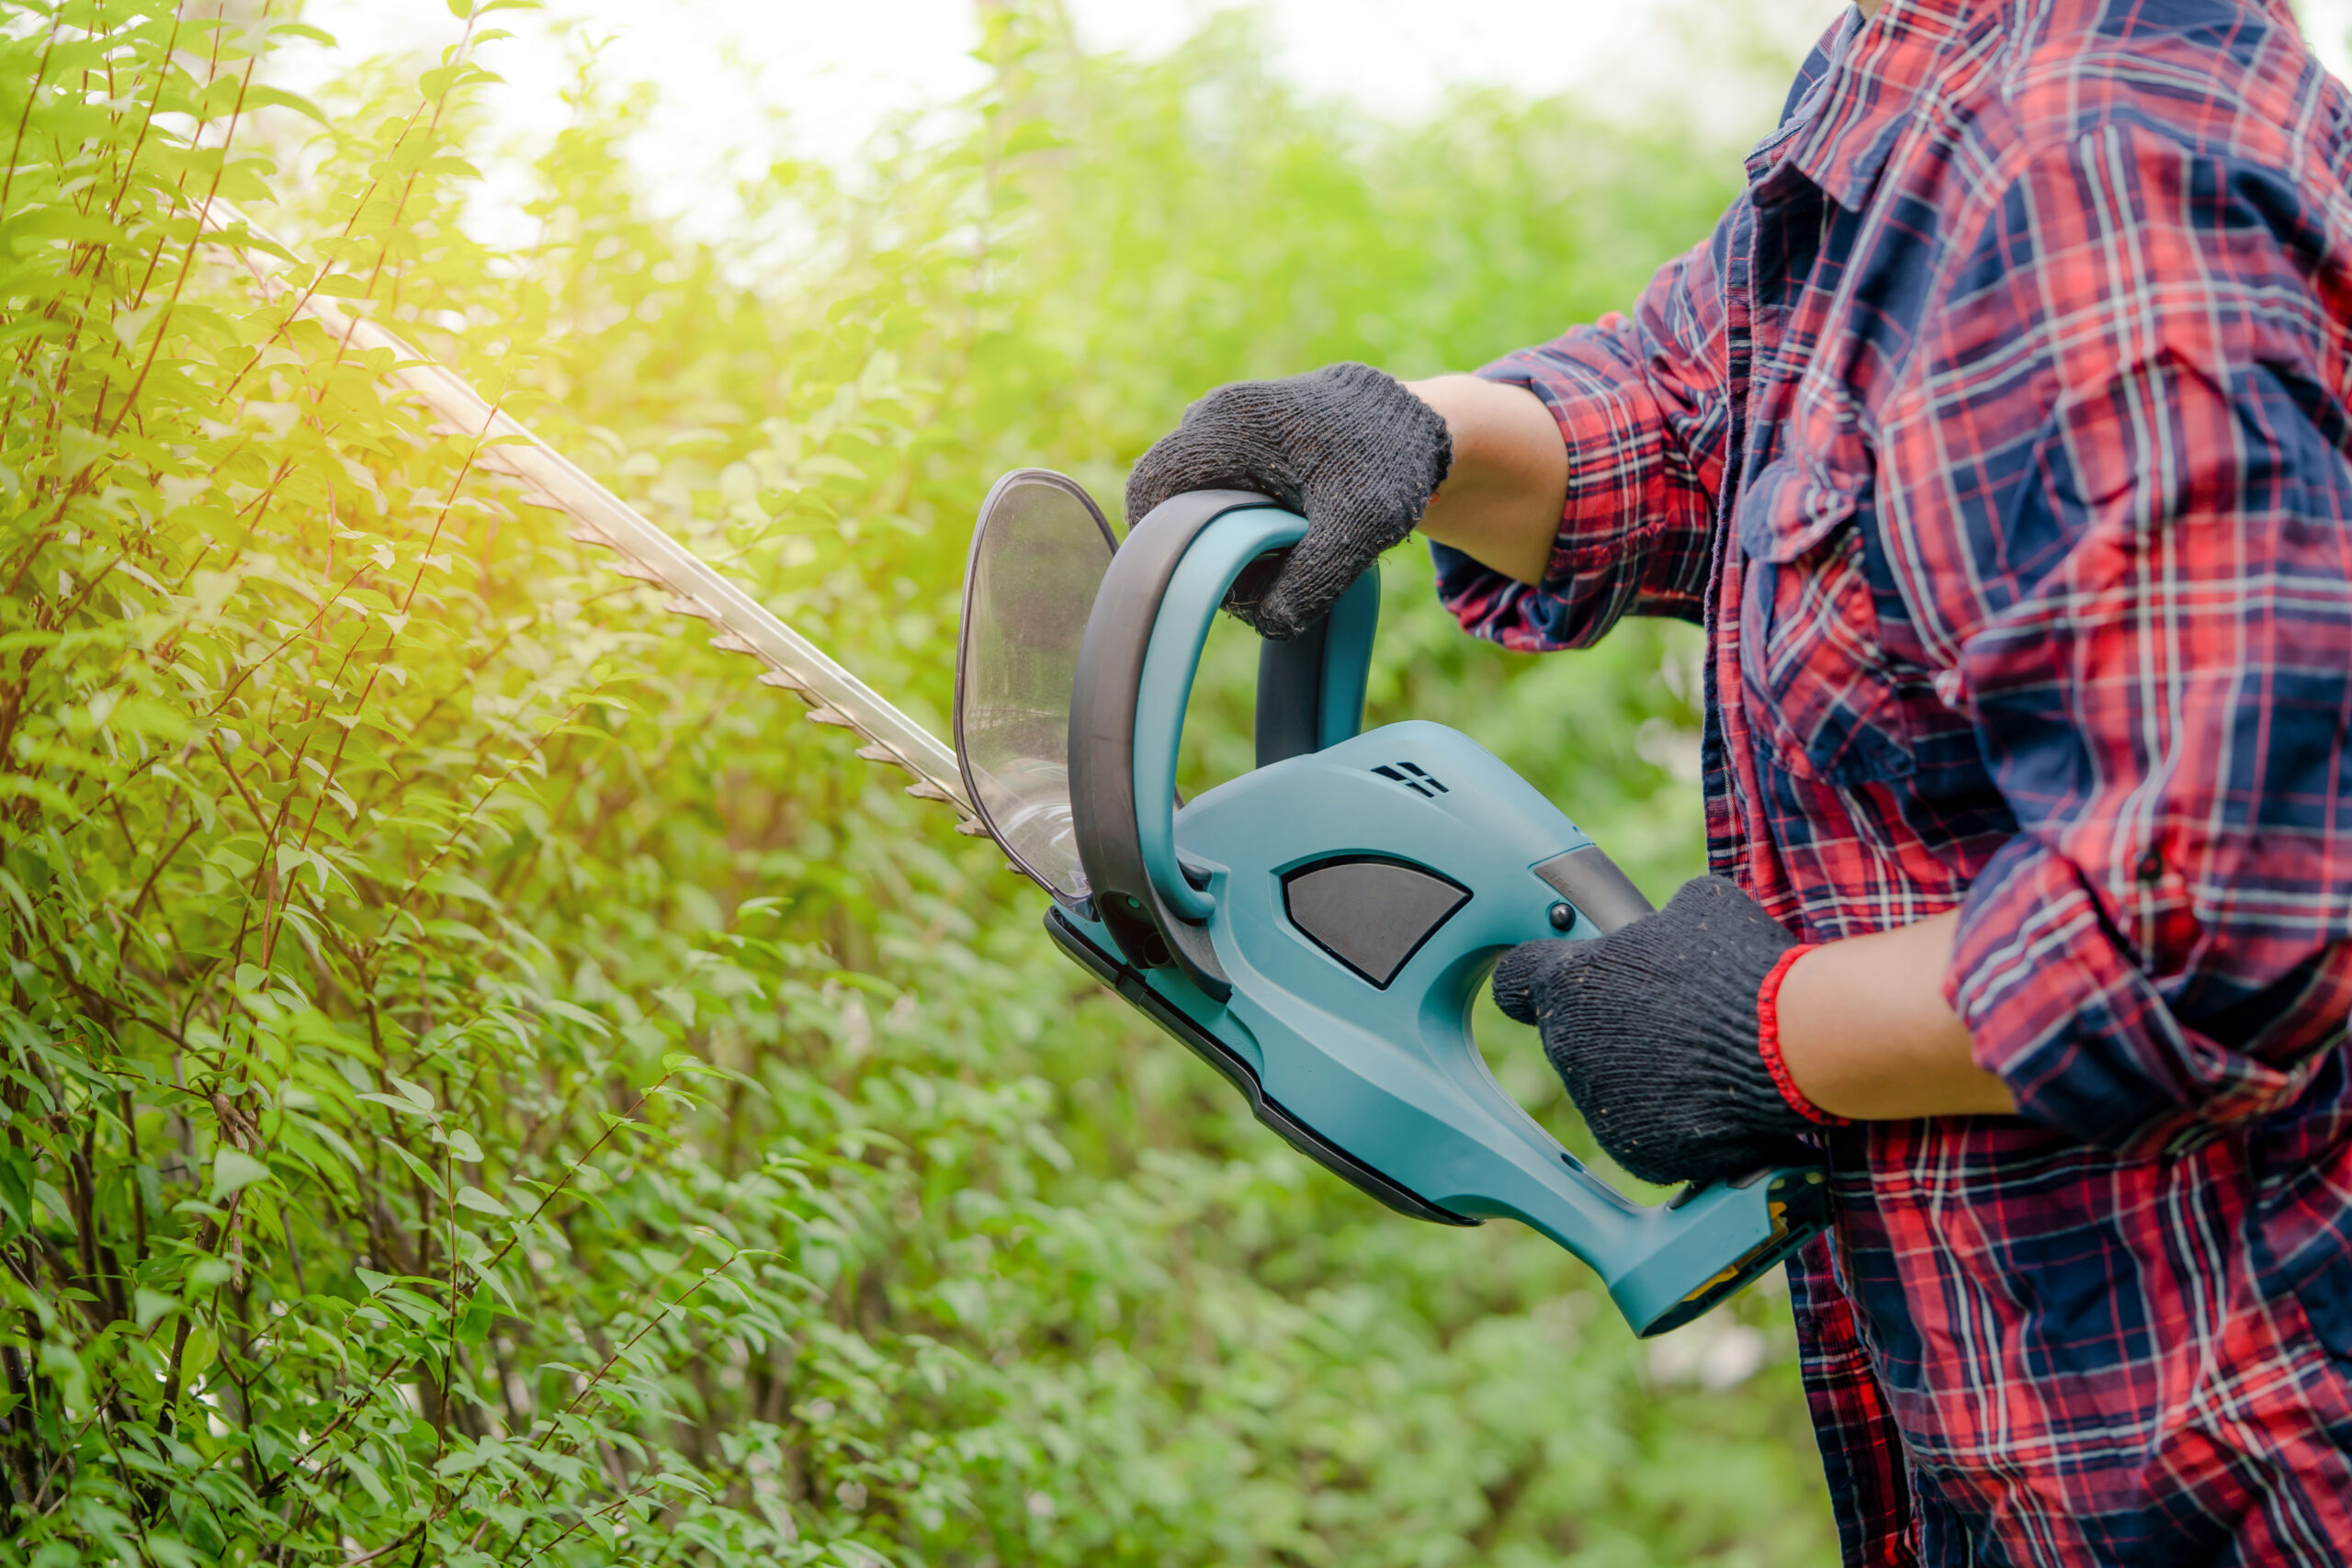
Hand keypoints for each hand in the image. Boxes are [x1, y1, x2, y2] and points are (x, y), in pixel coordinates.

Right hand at [1124, 362, 1450, 638]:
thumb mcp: (1363, 527)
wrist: (1409, 425)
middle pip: (1168, 500)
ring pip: (1190, 500)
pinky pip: (1211, 493)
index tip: (1207, 577)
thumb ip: (1315, 579)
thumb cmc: (1386, 465)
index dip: (1162, 541)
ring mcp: (1218, 426)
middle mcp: (1211, 416)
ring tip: (1281, 551)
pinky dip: (1236, 525)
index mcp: (1229, 424)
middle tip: (1254, 575)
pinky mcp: (1231, 443)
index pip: (1151, 487)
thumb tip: (1266, 621)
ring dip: (1222, 540)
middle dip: (1203, 549)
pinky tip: (1279, 536)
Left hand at [1492, 876, 1818, 1186]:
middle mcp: (1568, 1047)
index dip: (1537, 978)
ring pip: (1609, 1085)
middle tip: (1672, 1016)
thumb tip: (1670, 923)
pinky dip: (1674, 1116)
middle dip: (1611, 1025)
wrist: (1792, 1046)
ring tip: (1704, 1055)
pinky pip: (1645, 1129)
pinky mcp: (1636, 1152)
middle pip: (1572, 1035)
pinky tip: (1714, 1097)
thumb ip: (1661, 918)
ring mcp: (1599, 1106)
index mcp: (1569, 983)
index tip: (1555, 982)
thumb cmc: (1744, 968)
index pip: (1515, 981)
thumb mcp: (1701, 905)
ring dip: (1643, 1071)